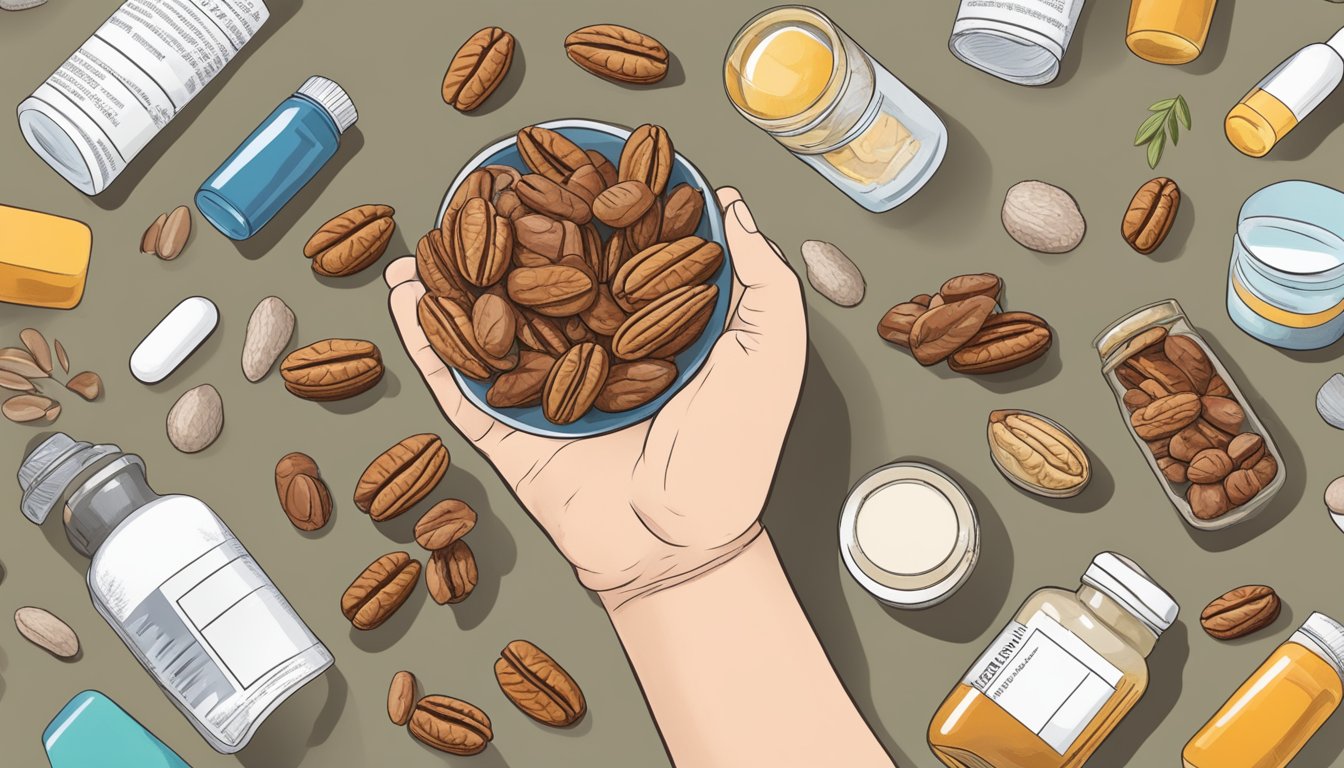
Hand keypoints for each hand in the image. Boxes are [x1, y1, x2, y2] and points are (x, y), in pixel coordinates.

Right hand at [385, 188, 805, 607]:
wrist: (684, 541)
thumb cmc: (735, 452)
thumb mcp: (772, 351)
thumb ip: (762, 277)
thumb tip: (730, 206)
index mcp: (647, 327)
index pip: (612, 253)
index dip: (592, 208)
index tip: (571, 160)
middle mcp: (589, 348)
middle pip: (543, 276)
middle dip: (515, 230)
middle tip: (490, 182)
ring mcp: (541, 387)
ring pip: (493, 317)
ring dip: (460, 268)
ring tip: (438, 220)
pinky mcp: (504, 427)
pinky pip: (454, 377)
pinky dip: (423, 333)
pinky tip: (403, 287)